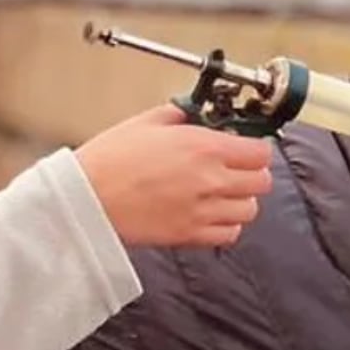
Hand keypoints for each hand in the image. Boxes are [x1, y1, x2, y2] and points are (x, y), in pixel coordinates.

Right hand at [74, 104, 273, 248]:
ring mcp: (203, 211)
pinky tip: (211, 214)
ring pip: (250, 210)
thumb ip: (179, 115)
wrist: (88, 199)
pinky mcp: (190, 235)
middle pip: (261, 182)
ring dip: (240, 200)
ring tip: (222, 193)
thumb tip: (193, 114)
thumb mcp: (145, 122)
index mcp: (204, 147)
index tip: (245, 148)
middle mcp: (211, 180)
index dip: (255, 149)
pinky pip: (229, 234)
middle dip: (251, 173)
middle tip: (235, 169)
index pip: (260, 152)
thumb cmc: (109, 161)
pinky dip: (226, 225)